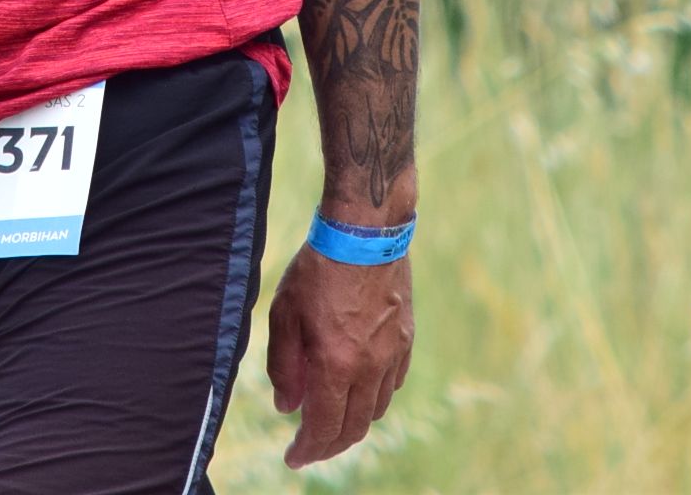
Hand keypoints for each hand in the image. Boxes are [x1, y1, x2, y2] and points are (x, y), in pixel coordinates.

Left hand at [266, 244, 413, 467]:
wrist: (366, 232)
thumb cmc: (317, 269)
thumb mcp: (284, 314)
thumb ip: (284, 366)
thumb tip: (287, 406)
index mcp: (336, 364)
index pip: (324, 427)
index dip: (308, 449)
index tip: (294, 457)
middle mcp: (370, 367)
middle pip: (354, 428)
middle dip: (330, 444)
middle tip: (311, 447)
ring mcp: (392, 355)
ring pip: (375, 409)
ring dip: (353, 422)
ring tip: (332, 417)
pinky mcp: (406, 340)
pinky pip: (392, 384)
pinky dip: (374, 397)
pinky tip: (359, 388)